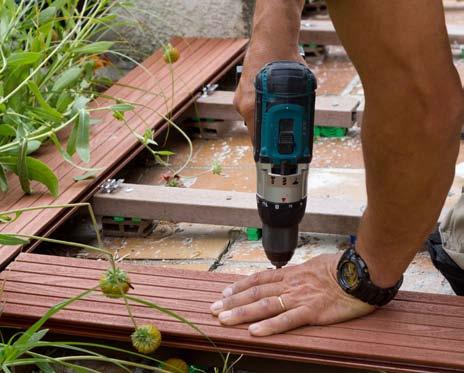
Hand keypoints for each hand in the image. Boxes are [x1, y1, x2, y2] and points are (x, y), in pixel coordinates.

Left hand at [210, 254, 375, 335]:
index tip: (224, 292)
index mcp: (291, 273)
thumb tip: (287, 274)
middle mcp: (290, 284)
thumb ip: (299, 273)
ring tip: (224, 319)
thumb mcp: (314, 265)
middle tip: (214, 308)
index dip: (240, 286)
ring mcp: (299, 297)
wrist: (361, 271)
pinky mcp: (312, 311)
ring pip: (264, 305)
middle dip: (232, 301)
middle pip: (255, 292)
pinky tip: (254, 332)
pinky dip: (269, 326)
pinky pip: (286, 320)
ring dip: (241, 313)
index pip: (259, 279)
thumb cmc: (341, 268)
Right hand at [234, 43, 304, 141]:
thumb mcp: (296, 87)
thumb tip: (302, 123)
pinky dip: (264, 110)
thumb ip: (296, 107)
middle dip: (270, 138)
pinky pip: (253, 108)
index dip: (267, 150)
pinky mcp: (242, 92)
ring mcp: (240, 98)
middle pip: (256, 130)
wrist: (271, 37)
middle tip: (283, 146)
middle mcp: (242, 104)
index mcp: (250, 106)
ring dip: (268, 123)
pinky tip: (275, 107)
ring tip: (282, 125)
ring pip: (255, 119)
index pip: (257, 138)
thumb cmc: (283, 60)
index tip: (274, 159)